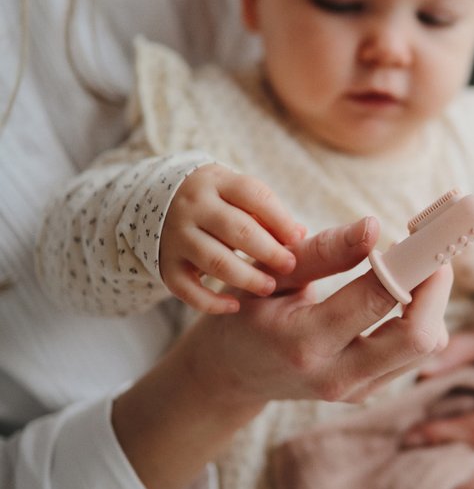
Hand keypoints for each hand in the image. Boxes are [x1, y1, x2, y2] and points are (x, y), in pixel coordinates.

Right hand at [159, 164, 304, 313]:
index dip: (279, 219)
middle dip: (268, 251)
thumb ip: (267, 213)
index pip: (253, 196)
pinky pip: (187, 289)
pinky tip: (235, 306)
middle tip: (290, 266)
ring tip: (269, 287)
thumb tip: (298, 235)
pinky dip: (211, 302)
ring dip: (246, 278)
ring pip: (214, 261)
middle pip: (237, 230)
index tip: (298, 239)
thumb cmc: (216, 201)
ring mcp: (176, 236)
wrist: (159, 201)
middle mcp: (193, 207)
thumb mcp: (237, 195)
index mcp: (216, 182)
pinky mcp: (166, 264)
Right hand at [197, 216, 452, 407]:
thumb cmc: (249, 312)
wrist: (232, 373)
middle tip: (429, 249)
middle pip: (420, 337)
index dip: (412, 262)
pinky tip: (400, 291)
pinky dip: (422, 317)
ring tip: (409, 266)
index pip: (378, 298)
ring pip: (428, 345)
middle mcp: (336, 375)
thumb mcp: (271, 274)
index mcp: (304, 342)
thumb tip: (374, 226)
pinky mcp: (370, 391)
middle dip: (437, 286)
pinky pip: (416, 353)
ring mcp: (356, 391)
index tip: (429, 233)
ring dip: (432, 300)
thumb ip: (323, 251)